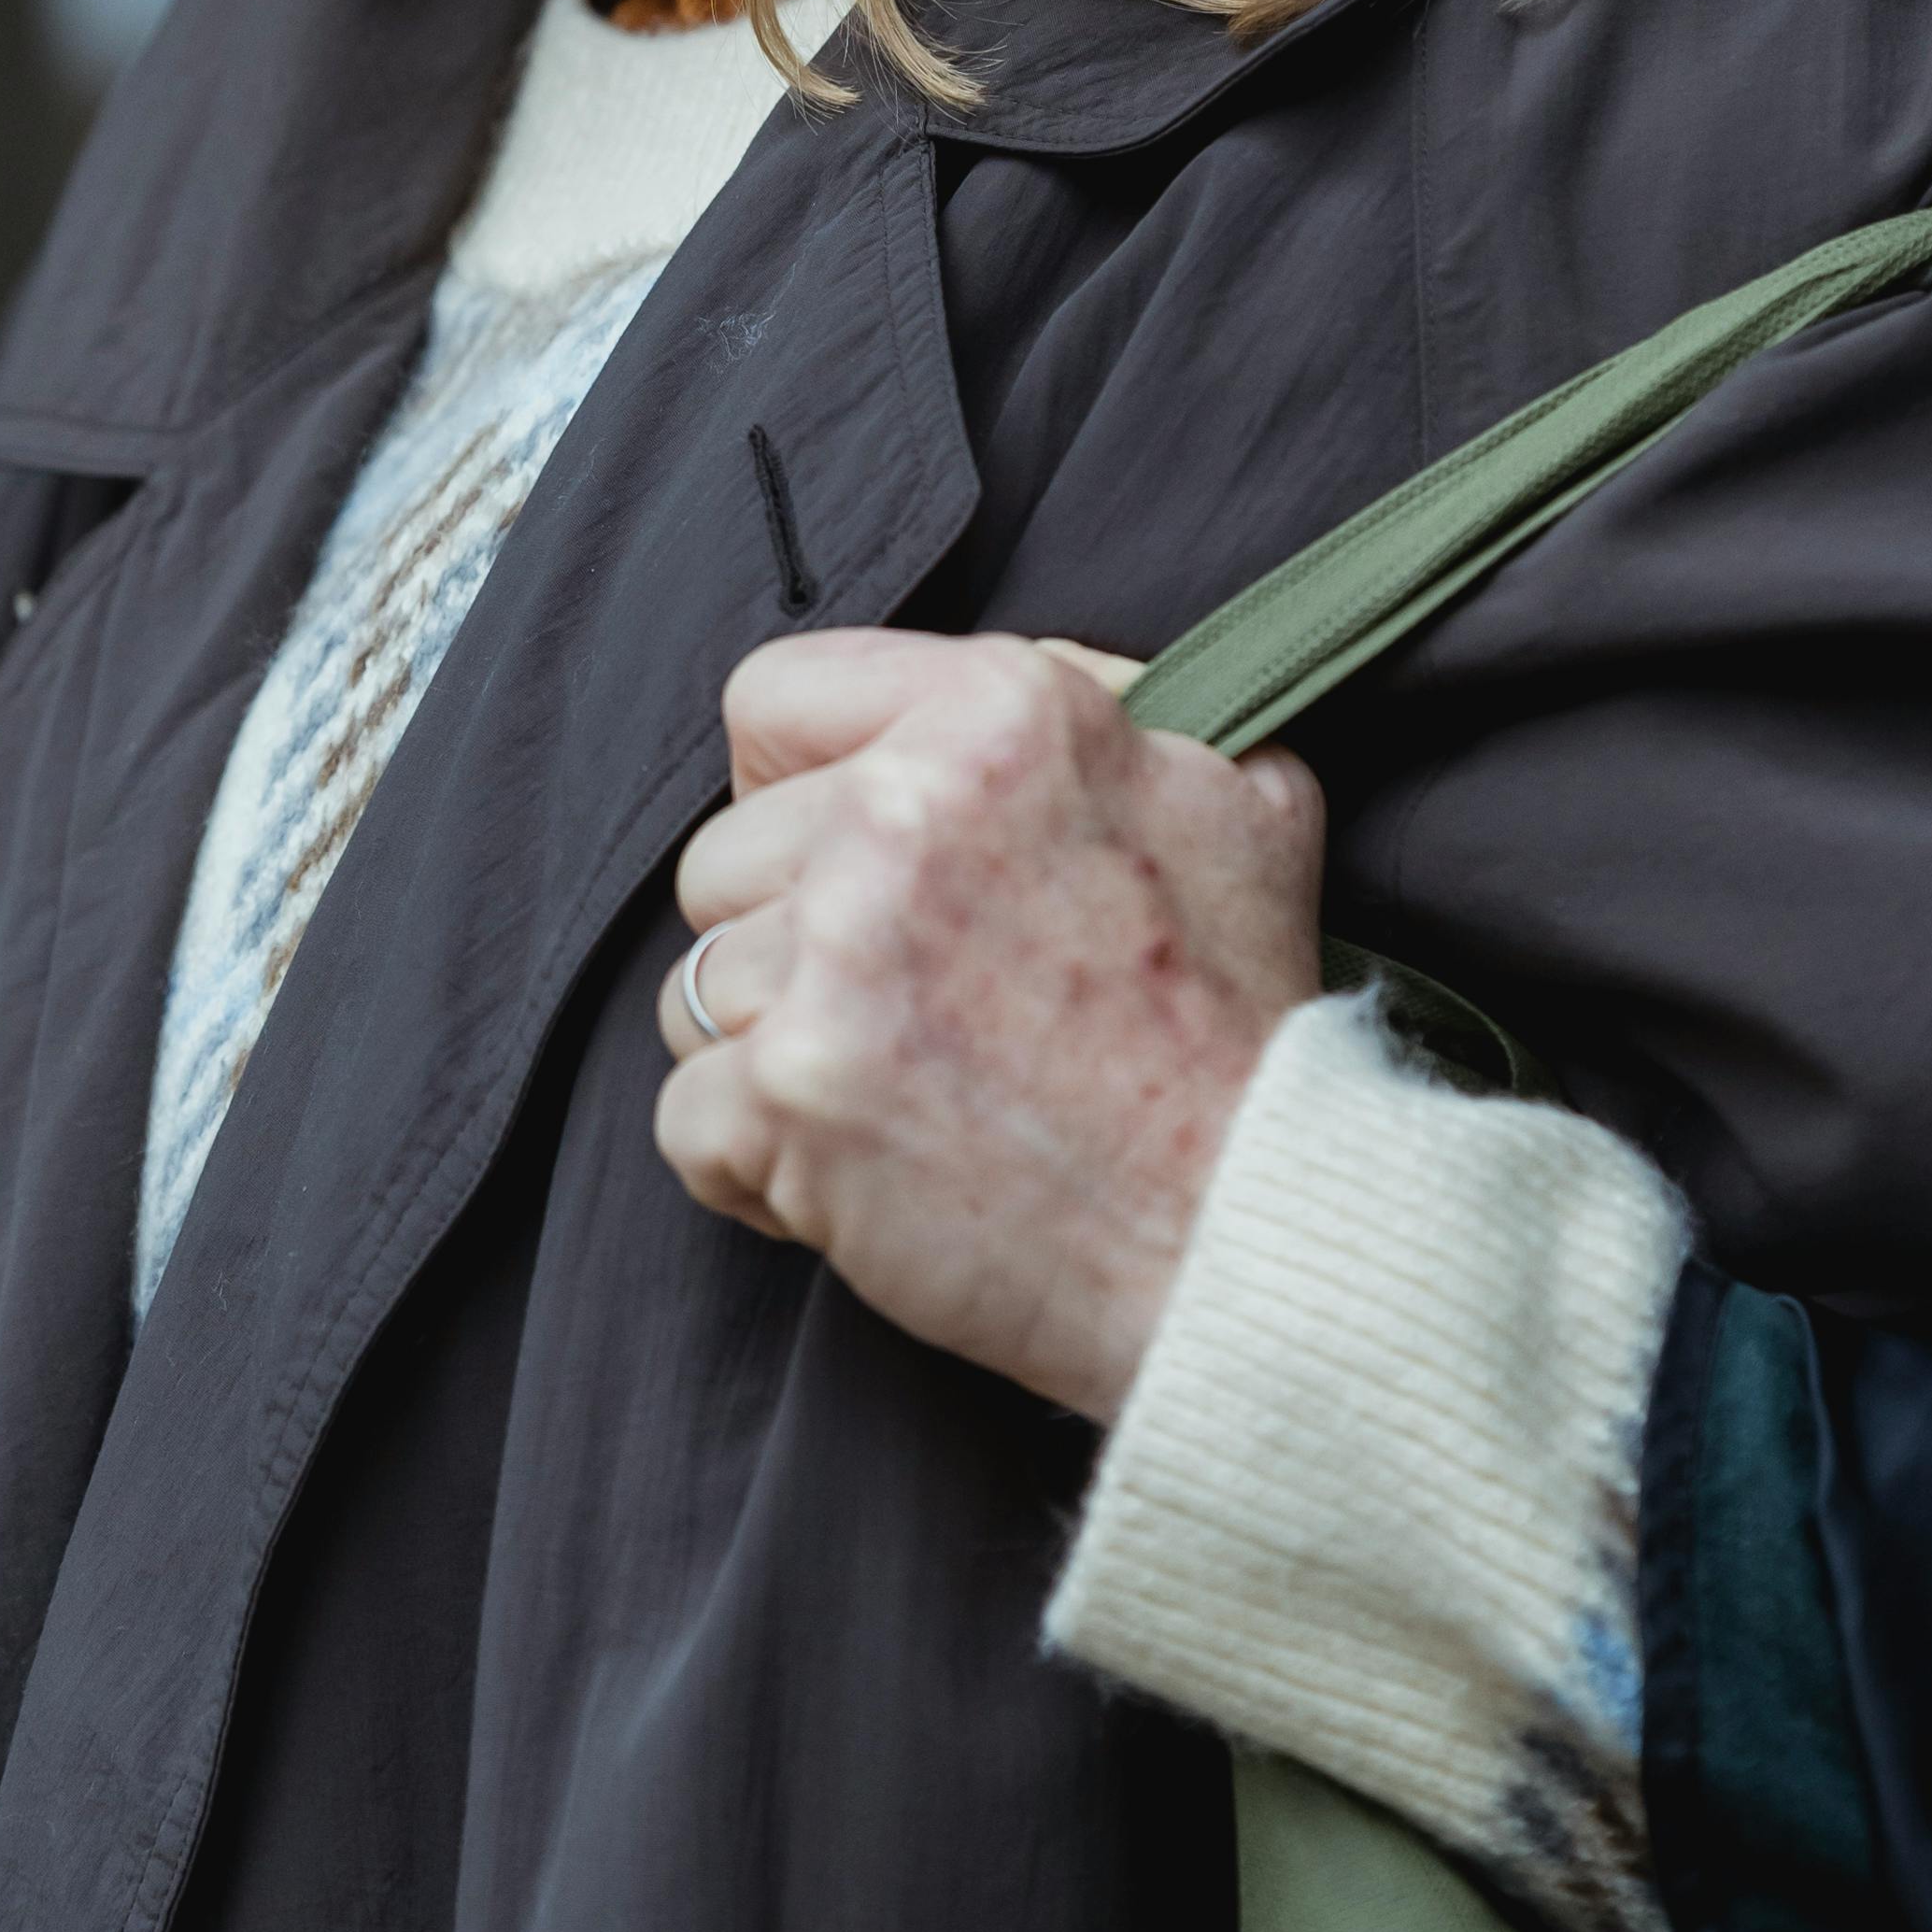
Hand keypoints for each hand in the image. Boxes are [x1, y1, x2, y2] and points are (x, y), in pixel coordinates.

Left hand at [652, 627, 1324, 1419]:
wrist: (1245, 1235)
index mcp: (1001, 715)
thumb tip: (998, 696)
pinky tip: (864, 1177)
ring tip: (902, 1099)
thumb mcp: (1237, 795)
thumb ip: (1108, 709)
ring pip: (695, 991)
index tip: (845, 856)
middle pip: (724, 860)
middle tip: (914, 1013)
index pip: (772, 700)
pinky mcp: (791, 1092)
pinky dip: (757, 1168)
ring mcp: (835, 955)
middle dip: (791, 941)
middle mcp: (901, 813)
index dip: (799, 787)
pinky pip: (686, 1117)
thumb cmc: (1241, 1031)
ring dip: (777, 1057)